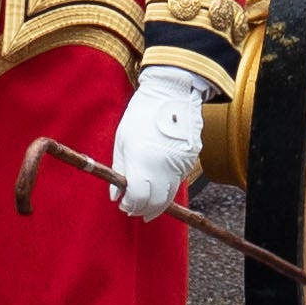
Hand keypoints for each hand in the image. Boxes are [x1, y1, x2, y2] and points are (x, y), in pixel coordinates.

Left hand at [108, 60, 211, 216]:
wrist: (170, 95)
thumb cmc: (141, 116)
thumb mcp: (122, 142)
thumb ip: (119, 171)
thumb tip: (115, 196)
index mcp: (142, 162)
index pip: (137, 198)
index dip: (129, 205)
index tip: (123, 204)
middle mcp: (163, 168)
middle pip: (155, 203)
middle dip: (143, 209)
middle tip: (133, 208)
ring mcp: (179, 166)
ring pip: (169, 196)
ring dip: (156, 203)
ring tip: (145, 199)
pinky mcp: (190, 162)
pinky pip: (177, 183)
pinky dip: (166, 188)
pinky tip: (157, 183)